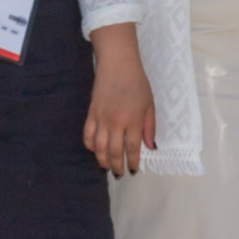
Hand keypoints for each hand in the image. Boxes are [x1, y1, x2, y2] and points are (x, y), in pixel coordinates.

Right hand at [85, 26, 156, 175]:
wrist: (118, 64)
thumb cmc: (137, 83)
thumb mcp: (149, 104)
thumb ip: (149, 127)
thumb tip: (150, 147)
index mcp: (133, 119)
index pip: (133, 148)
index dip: (133, 162)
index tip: (134, 170)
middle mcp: (116, 122)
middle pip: (114, 151)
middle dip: (117, 166)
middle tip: (119, 173)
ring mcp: (101, 118)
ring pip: (99, 147)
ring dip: (102, 160)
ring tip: (106, 167)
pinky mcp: (91, 113)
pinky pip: (88, 134)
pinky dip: (90, 145)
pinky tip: (95, 150)